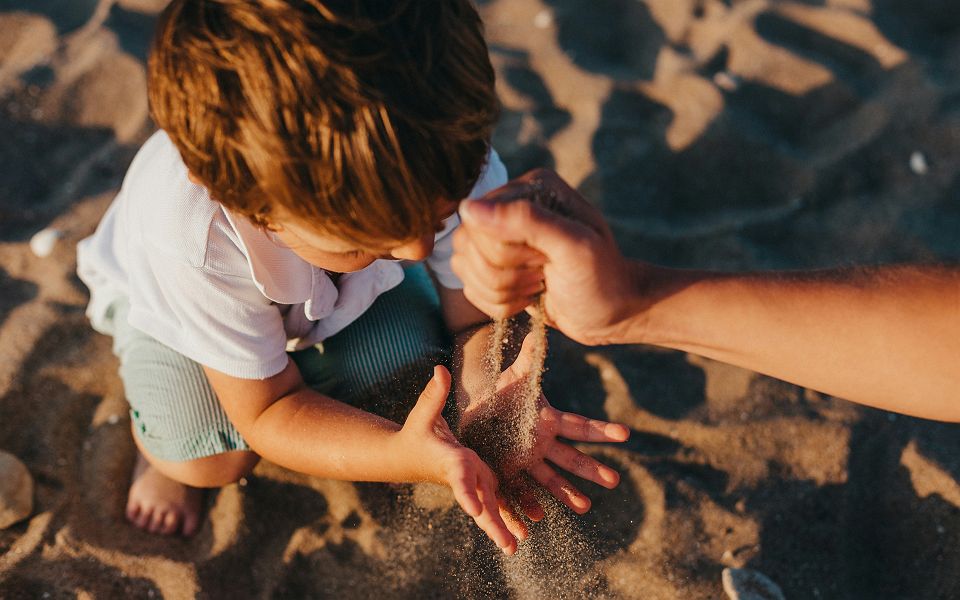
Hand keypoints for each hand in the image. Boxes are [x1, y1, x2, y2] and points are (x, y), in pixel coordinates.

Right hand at [396, 365, 525, 554]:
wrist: (407, 456)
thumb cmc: (416, 432)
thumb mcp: (424, 412)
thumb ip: (433, 394)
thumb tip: (439, 370)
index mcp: (451, 460)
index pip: (460, 478)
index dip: (467, 493)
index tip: (476, 510)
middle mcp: (463, 476)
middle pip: (479, 502)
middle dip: (493, 523)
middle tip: (508, 546)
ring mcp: (471, 482)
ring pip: (489, 508)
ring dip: (502, 527)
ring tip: (515, 547)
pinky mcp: (478, 483)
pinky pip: (493, 504)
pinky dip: (505, 519)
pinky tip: (520, 534)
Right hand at [452, 169, 645, 345]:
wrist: (613, 313)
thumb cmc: (601, 279)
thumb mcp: (574, 247)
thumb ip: (527, 220)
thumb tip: (469, 208)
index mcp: (530, 188)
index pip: (479, 221)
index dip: (506, 251)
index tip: (544, 260)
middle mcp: (510, 206)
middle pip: (467, 245)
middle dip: (505, 273)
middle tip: (543, 274)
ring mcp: (498, 237)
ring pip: (464, 267)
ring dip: (501, 291)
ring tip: (537, 285)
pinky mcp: (494, 267)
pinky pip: (469, 288)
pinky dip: (499, 304)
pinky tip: (529, 297)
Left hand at [460, 333, 629, 516]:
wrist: (476, 414)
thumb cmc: (501, 394)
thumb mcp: (514, 377)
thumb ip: (529, 358)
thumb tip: (541, 329)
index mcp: (548, 422)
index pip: (580, 426)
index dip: (602, 430)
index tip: (626, 434)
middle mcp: (542, 445)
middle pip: (571, 458)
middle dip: (591, 470)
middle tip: (614, 480)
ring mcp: (526, 461)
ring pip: (549, 480)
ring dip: (566, 494)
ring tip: (585, 507)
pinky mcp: (506, 472)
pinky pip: (519, 491)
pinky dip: (527, 504)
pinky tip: (536, 518)